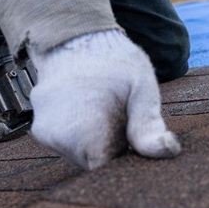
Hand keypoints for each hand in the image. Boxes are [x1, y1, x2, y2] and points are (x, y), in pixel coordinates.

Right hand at [28, 29, 179, 169]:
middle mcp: (57, 136)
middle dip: (115, 150)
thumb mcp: (141, 87)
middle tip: (125, 119)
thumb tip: (167, 151)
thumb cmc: (113, 60)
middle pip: (95, 165)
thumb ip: (149, 124)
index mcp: (84, 129)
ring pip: (83, 156)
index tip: (137, 142)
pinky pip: (71, 144)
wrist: (76, 37)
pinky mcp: (42, 130)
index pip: (107, 170)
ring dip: (100, 143)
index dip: (127, 161)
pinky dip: (86, 135)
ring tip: (108, 111)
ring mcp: (45, 133)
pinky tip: (94, 111)